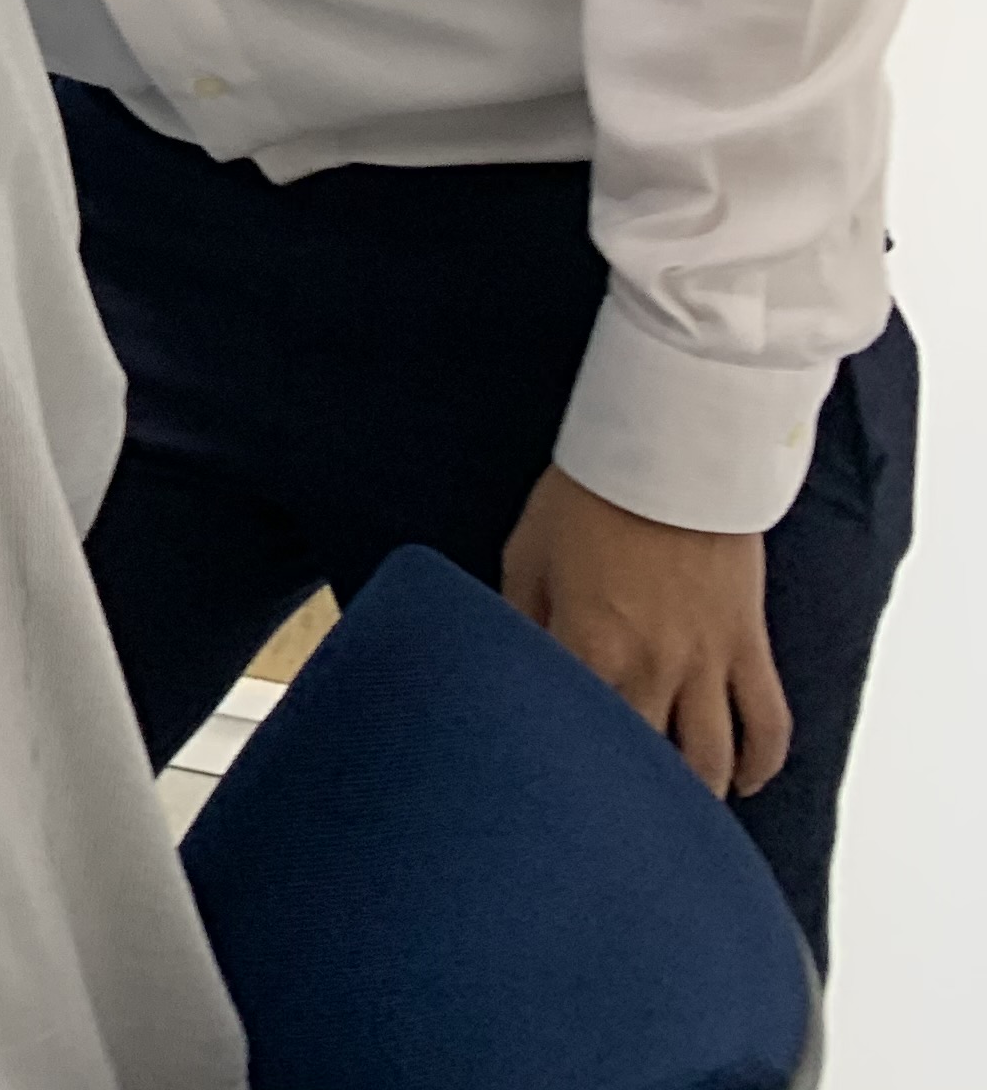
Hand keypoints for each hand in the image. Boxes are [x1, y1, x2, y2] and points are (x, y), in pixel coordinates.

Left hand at [501, 463, 791, 797]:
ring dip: (698, 797)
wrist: (671, 451)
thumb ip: (518, 622)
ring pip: (712, 760)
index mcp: (587, 648)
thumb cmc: (588, 495)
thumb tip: (509, 668)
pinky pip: (768, 721)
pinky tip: (745, 784)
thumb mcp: (527, 554)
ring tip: (678, 821)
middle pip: (646, 763)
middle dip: (628, 800)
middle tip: (611, 827)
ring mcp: (706, 663)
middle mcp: (651, 668)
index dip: (560, 770)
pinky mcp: (747, 646)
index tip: (544, 797)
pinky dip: (762, 762)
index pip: (572, 735)